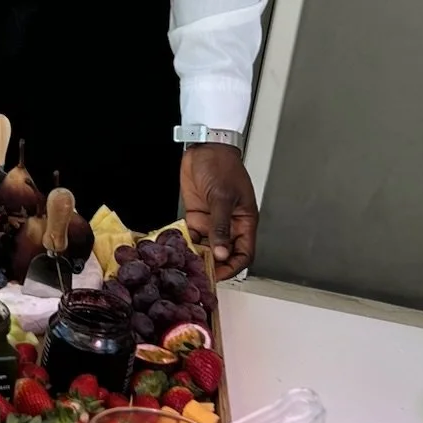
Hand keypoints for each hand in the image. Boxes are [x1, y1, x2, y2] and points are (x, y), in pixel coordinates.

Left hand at [180, 144, 258, 279]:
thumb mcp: (222, 197)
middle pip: (224, 254)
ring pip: (207, 247)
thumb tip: (222, 253)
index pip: (244, 253)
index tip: (219, 275)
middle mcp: (229, 225)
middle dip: (214, 265)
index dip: (233, 267)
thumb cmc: (222, 166)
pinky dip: (186, 243)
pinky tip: (178, 249)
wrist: (205, 148)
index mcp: (244, 222)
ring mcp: (212, 221)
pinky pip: (193, 236)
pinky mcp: (196, 216)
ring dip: (198, 255)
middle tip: (199, 274)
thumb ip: (221, 226)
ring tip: (186, 264)